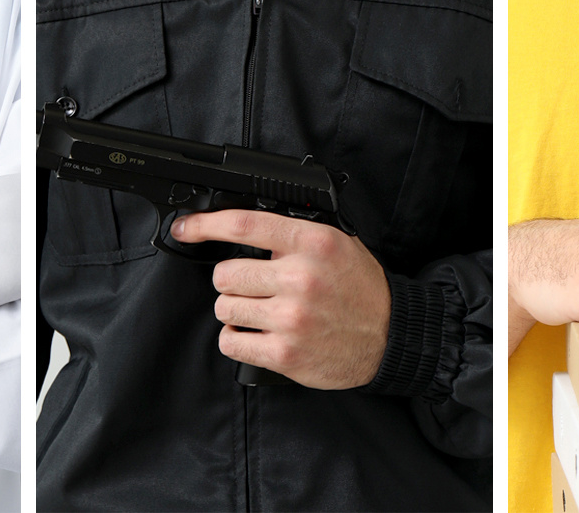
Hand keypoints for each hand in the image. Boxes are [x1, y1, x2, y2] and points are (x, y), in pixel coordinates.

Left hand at [178, 210, 390, 388]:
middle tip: (255, 288)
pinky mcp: (285, 353)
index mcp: (312, 243)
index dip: (205, 225)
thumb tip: (239, 227)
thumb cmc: (360, 290)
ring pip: (225, 308)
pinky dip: (238, 340)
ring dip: (237, 311)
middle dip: (233, 282)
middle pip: (224, 274)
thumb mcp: (336, 244)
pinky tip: (259, 334)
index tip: (186, 228)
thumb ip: (293, 233)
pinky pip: (231, 342)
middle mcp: (300, 278)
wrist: (392, 337)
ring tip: (264, 313)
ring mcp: (291, 318)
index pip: (243, 225)